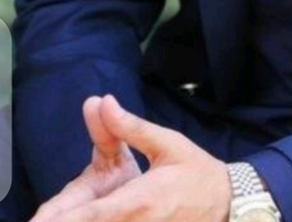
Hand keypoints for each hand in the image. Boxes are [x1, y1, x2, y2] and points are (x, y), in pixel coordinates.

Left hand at [30, 95, 232, 221]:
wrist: (228, 202)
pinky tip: (94, 214)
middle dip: (69, 220)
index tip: (43, 219)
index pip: (95, 214)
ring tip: (56, 215)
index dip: (68, 219)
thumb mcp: (167, 142)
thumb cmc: (196, 170)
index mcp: (140, 200)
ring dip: (86, 219)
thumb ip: (131, 127)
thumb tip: (103, 102)